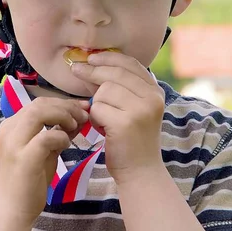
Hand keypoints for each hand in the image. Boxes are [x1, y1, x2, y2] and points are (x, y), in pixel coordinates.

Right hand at [0, 97, 89, 223]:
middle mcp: (10, 130)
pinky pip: (45, 137)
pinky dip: (60, 137)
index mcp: (13, 126)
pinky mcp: (24, 158)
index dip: (63, 102)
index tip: (82, 108)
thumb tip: (77, 118)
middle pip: (39, 103)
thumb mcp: (45, 151)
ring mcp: (15, 143)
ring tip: (76, 126)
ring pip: (38, 113)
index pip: (39, 103)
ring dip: (62, 116)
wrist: (13, 209)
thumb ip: (57, 134)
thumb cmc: (29, 181)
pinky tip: (66, 145)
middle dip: (66, 106)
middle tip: (84, 115)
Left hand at [71, 52, 165, 184]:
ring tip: (104, 120)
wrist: (140, 172)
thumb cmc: (132, 141)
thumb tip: (91, 66)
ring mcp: (140, 110)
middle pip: (114, 73)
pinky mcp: (125, 123)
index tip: (91, 58)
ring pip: (104, 91)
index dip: (108, 58)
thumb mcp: (134, 109)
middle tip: (75, 70)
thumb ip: (120, 88)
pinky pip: (97, 108)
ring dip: (97, 105)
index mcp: (155, 91)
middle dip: (92, 72)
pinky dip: (94, 118)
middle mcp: (152, 98)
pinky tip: (102, 129)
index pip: (131, 64)